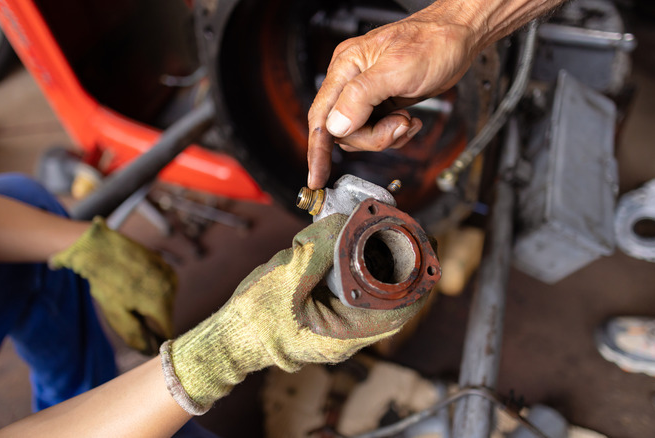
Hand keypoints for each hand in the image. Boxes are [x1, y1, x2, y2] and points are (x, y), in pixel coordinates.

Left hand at [50, 217, 175, 353]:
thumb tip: (149, 351)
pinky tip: (135, 282)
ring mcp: (170, 274)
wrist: (100, 246)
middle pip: (166, 316)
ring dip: (152, 303)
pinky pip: (165, 287)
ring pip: (166, 301)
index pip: (167, 332)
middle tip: (129, 309)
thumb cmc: (105, 282)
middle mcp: (171, 289)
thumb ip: (135, 335)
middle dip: (151, 319)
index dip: (155, 339)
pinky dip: (153, 289)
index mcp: (160, 303)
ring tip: (130, 293)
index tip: (142, 337)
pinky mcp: (166, 265)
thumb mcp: (116, 314)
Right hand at [160, 214, 428, 414]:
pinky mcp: (332, 321)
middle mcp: (350, 337)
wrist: (230, 340)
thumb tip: (345, 222)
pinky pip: (359, 296)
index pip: (399, 306)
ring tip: (389, 235)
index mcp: (346, 334)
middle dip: (404, 264)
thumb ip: (318, 248)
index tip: (424, 244)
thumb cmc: (254, 317)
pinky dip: (365, 273)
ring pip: (378, 298)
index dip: (417, 274)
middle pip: (394, 301)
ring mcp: (342, 331)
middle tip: (408, 231)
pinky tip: (361, 250)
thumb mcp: (285, 275)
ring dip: (385, 267)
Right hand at [307, 3, 481, 188]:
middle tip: (398, 126)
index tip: (317, 178)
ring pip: (362, 134)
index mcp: (346, 67)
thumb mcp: (396, 69)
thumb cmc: (432, 41)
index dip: (317, 150)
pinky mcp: (383, 100)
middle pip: (344, 131)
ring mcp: (367, 92)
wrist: (459, 37)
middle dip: (372, 138)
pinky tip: (410, 119)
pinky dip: (395, 132)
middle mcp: (351, 80)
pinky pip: (378, 130)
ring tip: (407, 120)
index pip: (321, 116)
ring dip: (386, 136)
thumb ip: (361, 97)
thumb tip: (336, 126)